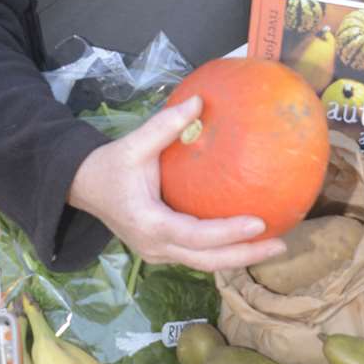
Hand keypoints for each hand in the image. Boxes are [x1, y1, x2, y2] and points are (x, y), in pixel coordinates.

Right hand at [67, 95, 286, 272]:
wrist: (83, 187)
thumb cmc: (109, 166)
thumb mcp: (133, 144)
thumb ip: (165, 125)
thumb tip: (199, 100)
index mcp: (149, 223)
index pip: (195, 236)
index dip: (227, 233)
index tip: (258, 223)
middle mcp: (155, 246)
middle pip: (207, 260)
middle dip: (245, 256)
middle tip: (280, 242)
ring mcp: (159, 252)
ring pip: (204, 263)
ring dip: (239, 257)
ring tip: (274, 244)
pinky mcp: (164, 250)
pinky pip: (198, 255)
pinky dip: (224, 250)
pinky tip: (249, 237)